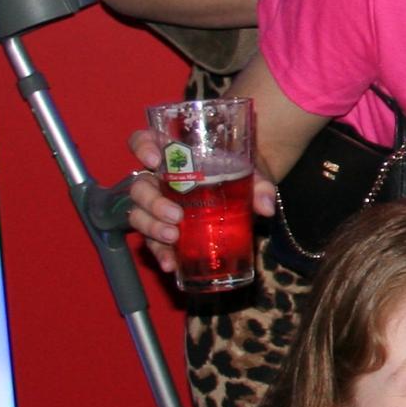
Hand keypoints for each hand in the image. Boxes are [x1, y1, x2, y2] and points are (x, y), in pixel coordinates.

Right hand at [123, 127, 277, 277]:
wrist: (245, 195)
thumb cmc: (240, 174)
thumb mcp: (252, 174)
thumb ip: (260, 185)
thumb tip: (267, 206)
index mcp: (174, 156)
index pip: (144, 142)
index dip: (142, 147)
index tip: (153, 159)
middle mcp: (159, 180)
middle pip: (139, 187)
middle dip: (153, 202)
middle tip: (176, 215)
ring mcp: (158, 207)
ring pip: (138, 215)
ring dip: (152, 228)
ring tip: (173, 238)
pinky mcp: (164, 230)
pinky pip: (153, 242)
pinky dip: (160, 254)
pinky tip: (170, 264)